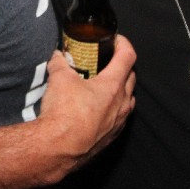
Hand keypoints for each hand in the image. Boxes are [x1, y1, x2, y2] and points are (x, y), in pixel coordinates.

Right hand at [36, 35, 135, 176]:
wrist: (58, 148)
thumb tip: (58, 56)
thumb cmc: (63, 113)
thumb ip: (59, 63)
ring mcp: (118, 122)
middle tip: (108, 60)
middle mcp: (121, 103)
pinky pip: (119, 119)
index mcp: (112, 85)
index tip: (116, 40)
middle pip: (131, 77)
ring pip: (128, 100)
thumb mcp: (58, 79)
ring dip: (121, 89)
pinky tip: (99, 109)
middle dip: (122, 66)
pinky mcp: (111, 137)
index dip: (123, 44)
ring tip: (105, 85)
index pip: (128, 57)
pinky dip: (114, 109)